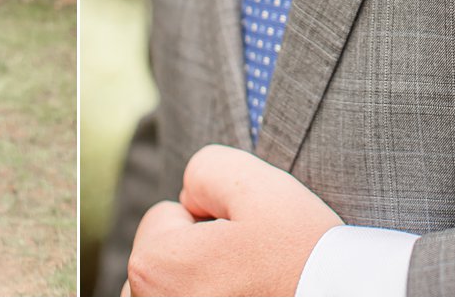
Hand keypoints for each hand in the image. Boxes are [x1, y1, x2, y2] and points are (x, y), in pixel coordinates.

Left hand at [126, 144, 341, 296]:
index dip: (211, 216)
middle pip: (166, 256)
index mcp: (153, 264)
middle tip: (253, 268)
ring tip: (256, 292)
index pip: (165, 215)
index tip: (244, 240)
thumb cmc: (301, 259)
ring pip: (178, 289)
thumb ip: (207, 168)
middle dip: (201, 254)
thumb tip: (189, 196)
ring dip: (207, 285)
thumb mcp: (260, 186)